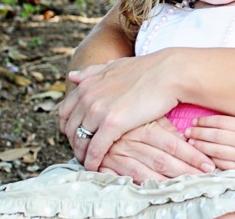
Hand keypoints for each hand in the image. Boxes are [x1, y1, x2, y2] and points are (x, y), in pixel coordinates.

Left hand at [58, 52, 178, 170]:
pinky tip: (95, 167)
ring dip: (82, 154)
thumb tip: (71, 76)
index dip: (68, 126)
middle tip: (83, 151)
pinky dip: (92, 161)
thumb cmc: (148, 70)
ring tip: (89, 161)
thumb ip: (91, 72)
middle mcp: (88, 97)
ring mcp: (98, 110)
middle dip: (74, 142)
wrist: (170, 73)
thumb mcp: (115, 66)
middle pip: (70, 129)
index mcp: (87, 84)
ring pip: (80, 141)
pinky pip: (95, 149)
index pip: (64, 112)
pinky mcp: (112, 123)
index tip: (77, 135)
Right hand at [97, 118, 215, 182]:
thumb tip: (190, 140)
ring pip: (146, 172)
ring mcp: (119, 154)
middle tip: (203, 179)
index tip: (208, 165)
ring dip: (167, 182)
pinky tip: (155, 191)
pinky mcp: (106, 165)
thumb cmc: (131, 118)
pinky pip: (125, 178)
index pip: (174, 144)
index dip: (192, 156)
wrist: (97, 117)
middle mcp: (134, 141)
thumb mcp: (150, 119)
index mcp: (147, 127)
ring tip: (185, 188)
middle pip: (163, 160)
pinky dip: (141, 185)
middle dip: (185, 171)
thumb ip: (168, 130)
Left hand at [185, 115, 234, 173]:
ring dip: (201, 146)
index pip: (221, 121)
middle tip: (187, 132)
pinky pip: (222, 164)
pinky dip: (211, 160)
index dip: (205, 121)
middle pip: (215, 135)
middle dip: (198, 133)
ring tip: (191, 143)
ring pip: (215, 150)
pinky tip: (203, 157)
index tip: (195, 121)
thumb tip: (217, 120)